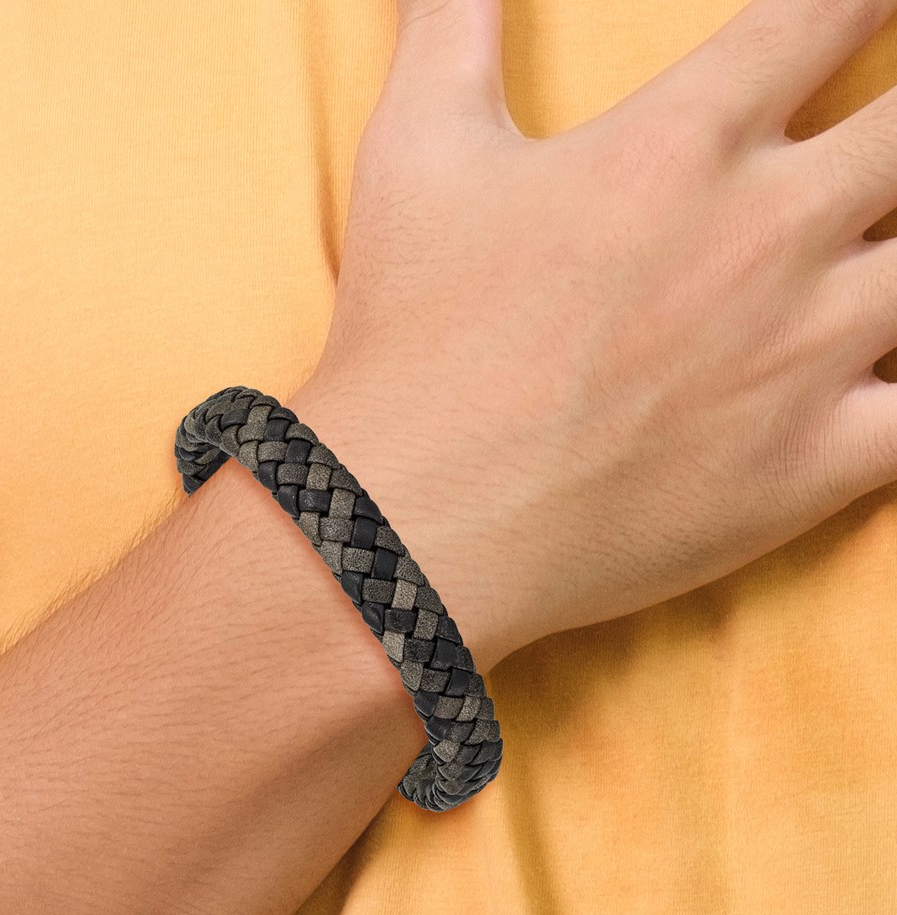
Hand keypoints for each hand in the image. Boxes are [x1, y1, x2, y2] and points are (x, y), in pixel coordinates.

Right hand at [288, 0, 896, 673]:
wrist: (418, 516)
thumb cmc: (412, 340)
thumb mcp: (413, 155)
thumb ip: (448, 23)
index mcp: (682, 146)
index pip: (829, 12)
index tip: (870, 11)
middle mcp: (769, 236)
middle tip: (887, 136)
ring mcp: (804, 355)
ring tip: (883, 251)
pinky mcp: (813, 465)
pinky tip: (887, 378)